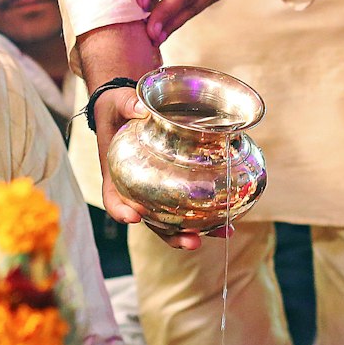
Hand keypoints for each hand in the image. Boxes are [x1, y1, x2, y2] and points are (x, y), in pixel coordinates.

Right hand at [77, 22, 211, 252]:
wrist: (129, 109)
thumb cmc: (117, 108)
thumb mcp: (118, 103)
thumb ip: (129, 105)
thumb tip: (143, 109)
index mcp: (116, 175)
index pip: (114, 199)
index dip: (121, 211)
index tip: (132, 217)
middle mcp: (136, 190)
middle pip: (150, 221)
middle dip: (170, 235)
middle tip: (190, 242)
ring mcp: (156, 191)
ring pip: (173, 219)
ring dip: (195, 231)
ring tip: (221, 233)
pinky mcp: (174, 186)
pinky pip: (189, 204)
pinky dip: (208, 215)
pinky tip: (230, 219)